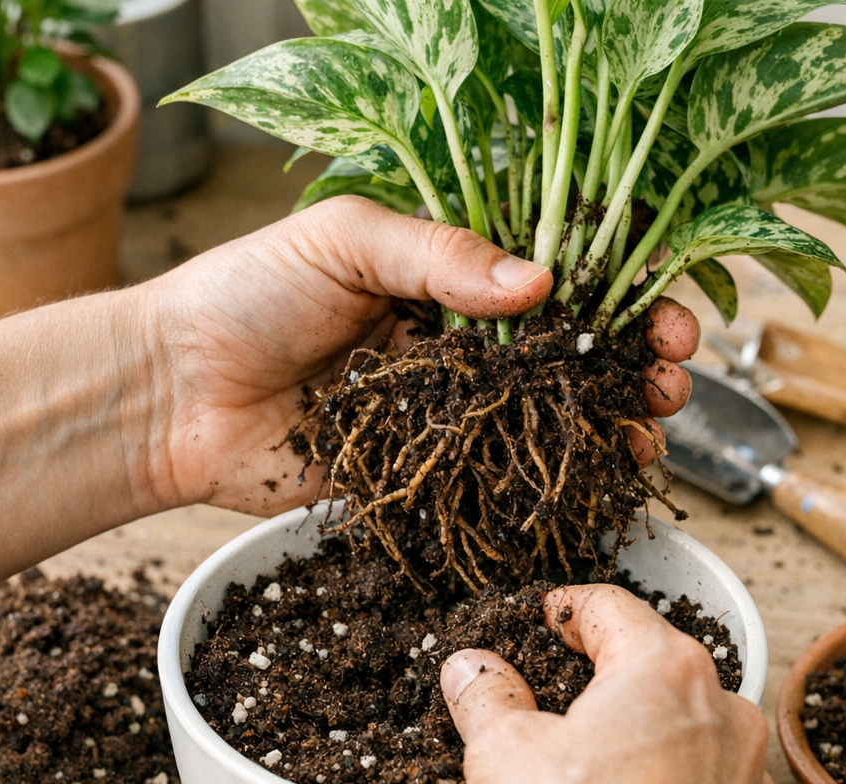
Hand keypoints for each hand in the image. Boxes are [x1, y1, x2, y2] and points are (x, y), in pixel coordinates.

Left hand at [141, 198, 697, 514]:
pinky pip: (496, 477)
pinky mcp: (423, 471)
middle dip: (628, 367)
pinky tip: (597, 481)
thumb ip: (439, 254)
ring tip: (651, 433)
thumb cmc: (246, 294)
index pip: (555, 283)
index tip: (664, 315)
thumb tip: (542, 283)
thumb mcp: (344, 239)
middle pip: (565, 356)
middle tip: (671, 381)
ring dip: (607, 427)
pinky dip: (549, 481)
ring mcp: (446, 412)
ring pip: (545, 420)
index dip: (617, 297)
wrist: (174, 393)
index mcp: (445, 278)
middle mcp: (458, 346)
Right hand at [440, 585, 774, 783]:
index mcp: (664, 669)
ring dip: (639, 727)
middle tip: (557, 683)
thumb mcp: (502, 754)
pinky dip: (666, 783)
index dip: (568, 607)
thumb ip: (486, 697)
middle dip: (603, 669)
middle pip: (655, 663)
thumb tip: (470, 668)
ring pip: (685, 726)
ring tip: (587, 755)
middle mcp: (721, 712)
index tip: (546, 616)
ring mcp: (744, 777)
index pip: (612, 607)